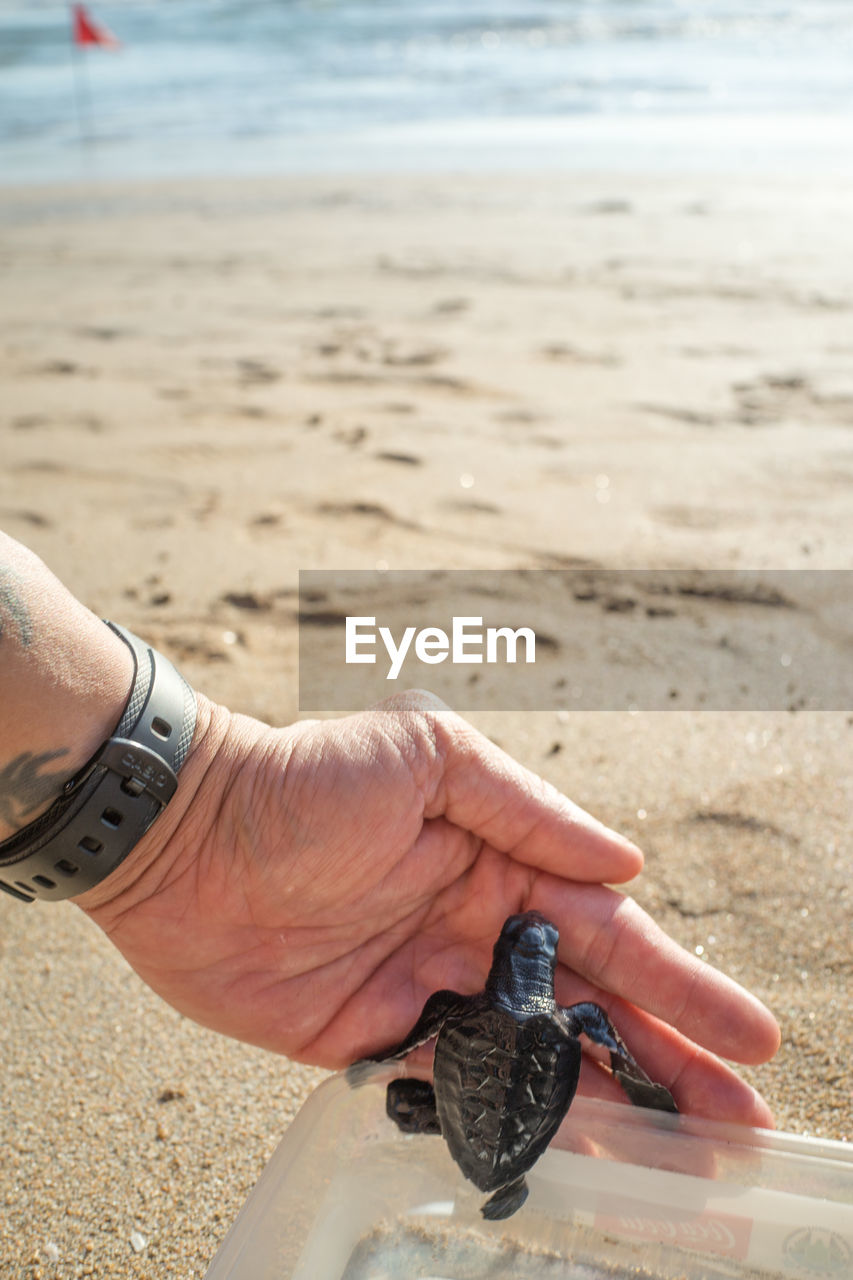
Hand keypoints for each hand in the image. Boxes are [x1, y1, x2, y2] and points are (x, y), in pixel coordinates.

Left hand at [79, 690, 779, 1125]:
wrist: (182, 833)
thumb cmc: (305, 778)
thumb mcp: (429, 755)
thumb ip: (528, 810)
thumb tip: (625, 866)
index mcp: (496, 860)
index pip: (607, 931)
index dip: (679, 984)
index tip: (748, 1032)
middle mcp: (472, 927)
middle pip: (587, 1004)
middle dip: (666, 1056)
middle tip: (739, 1116)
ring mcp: (425, 986)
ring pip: (534, 1053)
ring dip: (607, 1098)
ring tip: (682, 1149)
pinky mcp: (370, 1037)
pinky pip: (455, 1083)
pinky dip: (513, 1114)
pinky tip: (571, 1149)